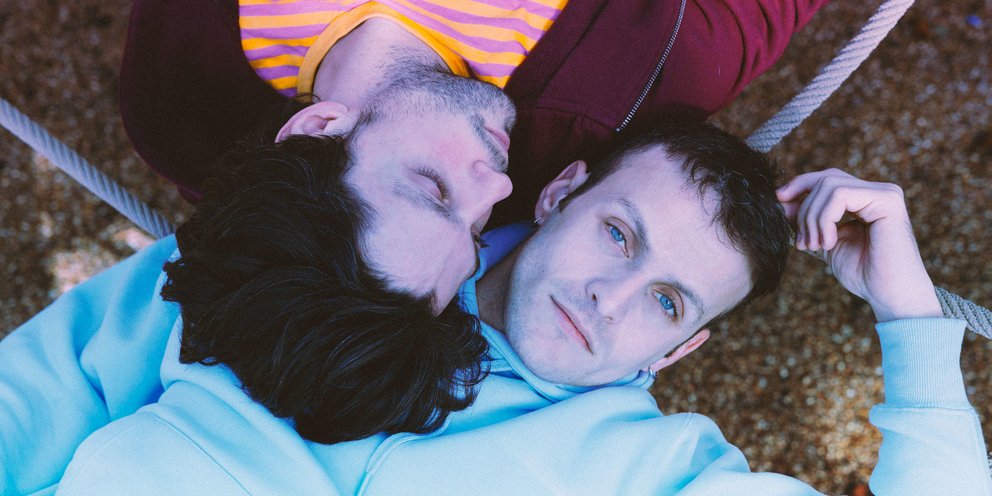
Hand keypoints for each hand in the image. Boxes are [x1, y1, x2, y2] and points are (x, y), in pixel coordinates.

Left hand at [776, 169, 941, 321]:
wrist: (889, 296)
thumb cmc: (863, 274)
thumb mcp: (824, 241)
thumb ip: (806, 220)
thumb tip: (781, 199)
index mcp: (865, 199)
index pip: (826, 180)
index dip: (799, 187)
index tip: (778, 202)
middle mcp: (877, 191)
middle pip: (825, 179)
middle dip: (804, 209)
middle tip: (803, 242)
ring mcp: (885, 192)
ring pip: (829, 186)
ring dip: (813, 218)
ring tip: (815, 246)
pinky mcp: (887, 200)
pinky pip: (840, 196)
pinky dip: (825, 219)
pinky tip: (829, 242)